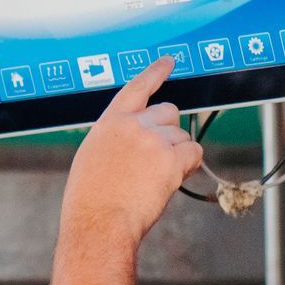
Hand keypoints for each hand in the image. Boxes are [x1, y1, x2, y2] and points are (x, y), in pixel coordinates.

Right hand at [60, 55, 203, 244]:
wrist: (98, 223)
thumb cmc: (90, 199)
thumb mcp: (93, 156)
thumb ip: (116, 138)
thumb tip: (136, 138)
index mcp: (110, 122)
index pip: (136, 88)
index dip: (155, 72)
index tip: (168, 62)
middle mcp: (132, 125)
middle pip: (169, 113)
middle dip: (169, 132)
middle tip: (156, 159)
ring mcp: (153, 140)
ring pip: (182, 136)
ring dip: (176, 154)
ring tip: (154, 178)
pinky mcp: (170, 159)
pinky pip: (193, 153)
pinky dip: (188, 165)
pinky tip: (171, 180)